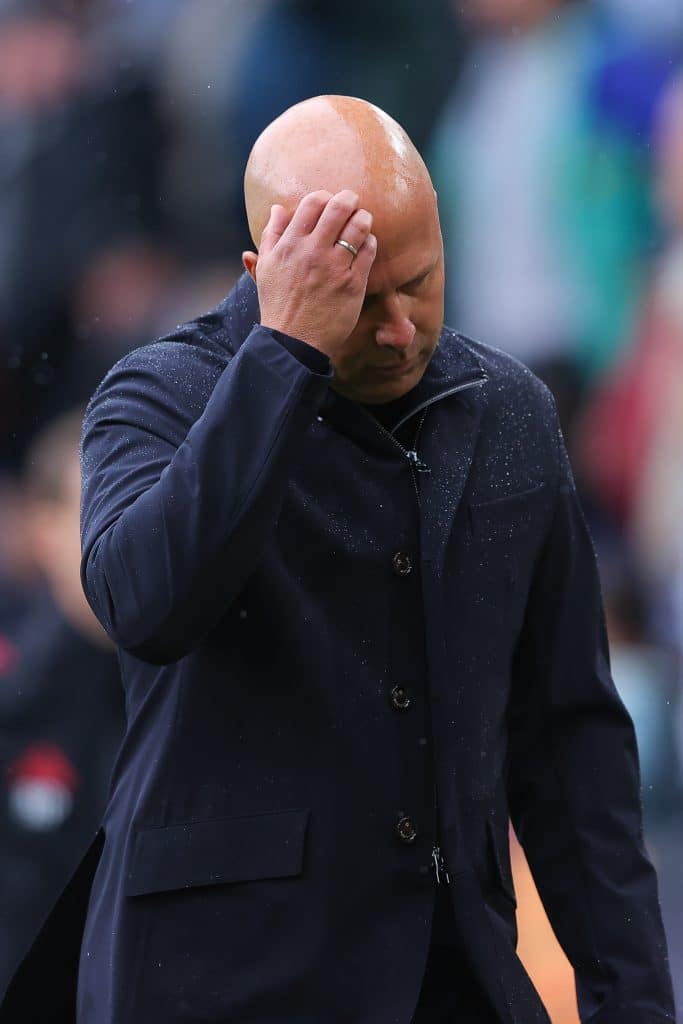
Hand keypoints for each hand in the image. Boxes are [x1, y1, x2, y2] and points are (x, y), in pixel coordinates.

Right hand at [243, 190, 376, 358]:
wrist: (293, 341)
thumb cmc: (278, 305)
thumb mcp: (266, 267)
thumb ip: (270, 235)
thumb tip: (277, 209)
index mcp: (289, 245)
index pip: (312, 203)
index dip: (324, 197)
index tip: (328, 204)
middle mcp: (312, 252)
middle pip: (339, 207)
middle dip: (349, 200)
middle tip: (353, 203)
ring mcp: (334, 267)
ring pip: (359, 225)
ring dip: (363, 218)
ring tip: (362, 222)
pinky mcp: (353, 283)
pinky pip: (369, 250)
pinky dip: (370, 242)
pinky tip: (366, 245)